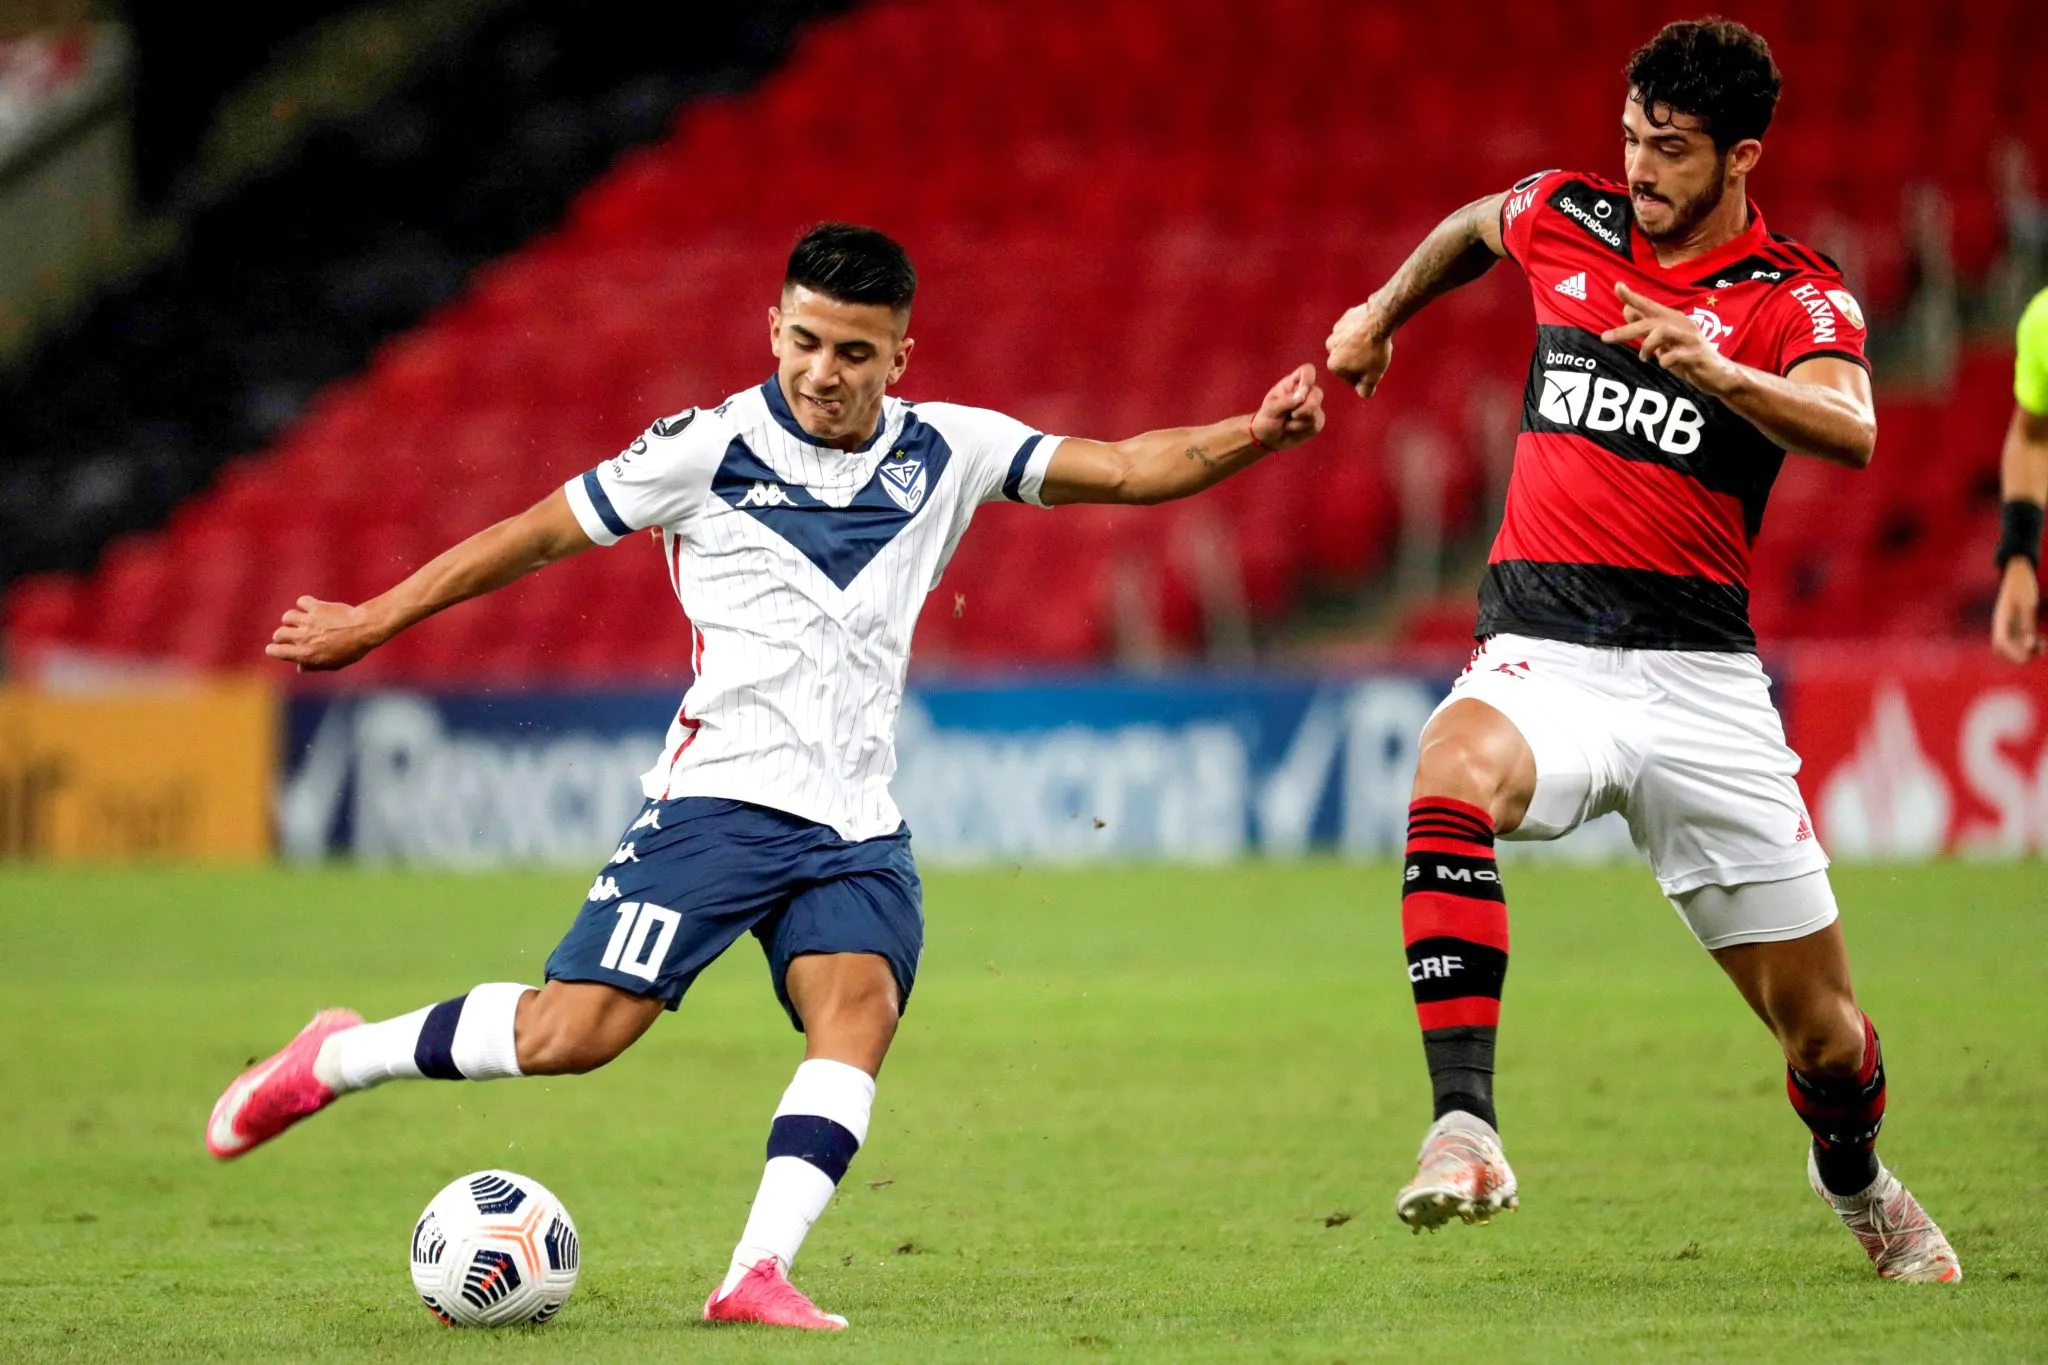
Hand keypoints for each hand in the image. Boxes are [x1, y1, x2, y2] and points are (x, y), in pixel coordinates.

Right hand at [266, 595, 383, 671]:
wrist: (364, 629)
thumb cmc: (351, 649)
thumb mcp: (333, 664)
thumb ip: (314, 666)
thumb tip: (300, 668)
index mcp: (306, 654)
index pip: (277, 652)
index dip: (273, 650)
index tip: (275, 648)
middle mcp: (304, 637)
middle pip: (279, 633)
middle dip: (281, 635)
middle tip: (289, 635)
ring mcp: (309, 621)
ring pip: (287, 617)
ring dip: (292, 619)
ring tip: (300, 621)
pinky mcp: (316, 607)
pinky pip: (302, 602)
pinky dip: (304, 604)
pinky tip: (311, 607)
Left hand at [1251, 364, 1326, 451]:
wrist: (1268, 439)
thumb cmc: (1267, 419)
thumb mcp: (1270, 409)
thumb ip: (1286, 401)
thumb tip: (1302, 396)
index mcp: (1293, 383)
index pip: (1308, 371)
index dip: (1309, 378)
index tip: (1302, 391)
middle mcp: (1305, 392)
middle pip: (1317, 393)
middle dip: (1306, 407)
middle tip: (1292, 415)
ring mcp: (1312, 406)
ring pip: (1317, 410)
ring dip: (1300, 421)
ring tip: (1287, 424)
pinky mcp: (1316, 420)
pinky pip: (1316, 423)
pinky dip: (1303, 429)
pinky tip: (1293, 430)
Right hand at [1325, 302, 1393, 397]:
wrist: (1379, 321)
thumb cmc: (1374, 350)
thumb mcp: (1373, 376)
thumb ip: (1366, 390)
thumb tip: (1363, 394)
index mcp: (1334, 365)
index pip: (1349, 377)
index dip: (1363, 376)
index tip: (1373, 370)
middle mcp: (1330, 348)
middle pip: (1346, 359)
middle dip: (1359, 360)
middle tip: (1375, 357)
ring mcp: (1336, 331)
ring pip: (1348, 344)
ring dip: (1358, 345)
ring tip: (1374, 344)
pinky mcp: (1344, 318)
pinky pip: (1352, 329)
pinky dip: (1359, 332)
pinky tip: (1371, 332)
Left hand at [1601, 283, 1738, 393]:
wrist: (1719, 375)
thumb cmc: (1688, 356)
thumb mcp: (1664, 342)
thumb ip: (1647, 326)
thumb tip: (1626, 309)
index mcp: (1673, 320)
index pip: (1650, 306)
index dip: (1633, 296)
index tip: (1617, 286)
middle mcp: (1683, 324)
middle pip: (1650, 322)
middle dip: (1625, 330)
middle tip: (1605, 338)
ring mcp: (1692, 338)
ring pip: (1662, 331)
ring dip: (1647, 345)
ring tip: (1644, 358)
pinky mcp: (1698, 355)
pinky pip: (1676, 355)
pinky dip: (1665, 360)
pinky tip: (1665, 365)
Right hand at [1991, 558, 2042, 663]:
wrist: (2018, 573)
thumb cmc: (2023, 586)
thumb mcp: (2028, 604)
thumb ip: (2028, 625)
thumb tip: (2029, 645)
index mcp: (2000, 620)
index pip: (2001, 645)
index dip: (2015, 653)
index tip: (2033, 649)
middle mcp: (2001, 626)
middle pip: (2001, 651)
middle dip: (2019, 656)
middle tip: (2038, 648)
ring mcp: (2006, 626)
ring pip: (2010, 649)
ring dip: (2025, 652)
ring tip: (2042, 644)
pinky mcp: (2014, 625)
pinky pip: (2017, 642)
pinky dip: (2028, 645)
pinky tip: (2040, 639)